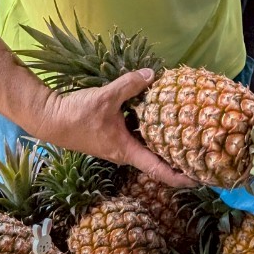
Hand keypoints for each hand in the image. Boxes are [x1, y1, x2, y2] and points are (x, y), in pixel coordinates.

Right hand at [31, 70, 194, 186]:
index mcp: (127, 151)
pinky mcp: (112, 136)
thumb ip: (130, 85)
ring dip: (165, 143)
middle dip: (179, 159)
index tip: (199, 179)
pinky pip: (138, 136)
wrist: (50, 119)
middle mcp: (125, 153)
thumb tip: (152, 74)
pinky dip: (151, 130)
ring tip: (190, 135)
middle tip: (203, 154)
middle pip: (157, 161)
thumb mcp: (106, 97)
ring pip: (147, 147)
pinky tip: (162, 115)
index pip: (158, 170)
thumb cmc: (77, 115)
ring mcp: (118, 145)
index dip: (180, 177)